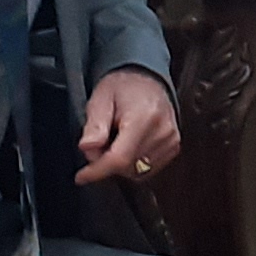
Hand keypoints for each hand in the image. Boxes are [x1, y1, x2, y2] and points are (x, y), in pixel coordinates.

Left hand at [75, 66, 179, 183]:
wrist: (147, 79)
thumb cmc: (123, 86)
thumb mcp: (100, 99)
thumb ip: (94, 125)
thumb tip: (88, 148)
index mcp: (143, 118)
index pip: (120, 158)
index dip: (98, 171)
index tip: (82, 177)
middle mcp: (162, 131)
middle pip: (127, 167)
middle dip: (106, 162)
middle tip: (99, 142)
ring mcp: (170, 140)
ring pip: (137, 171)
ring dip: (120, 164)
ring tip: (116, 140)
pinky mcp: (173, 146)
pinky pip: (148, 169)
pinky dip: (133, 163)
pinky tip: (128, 145)